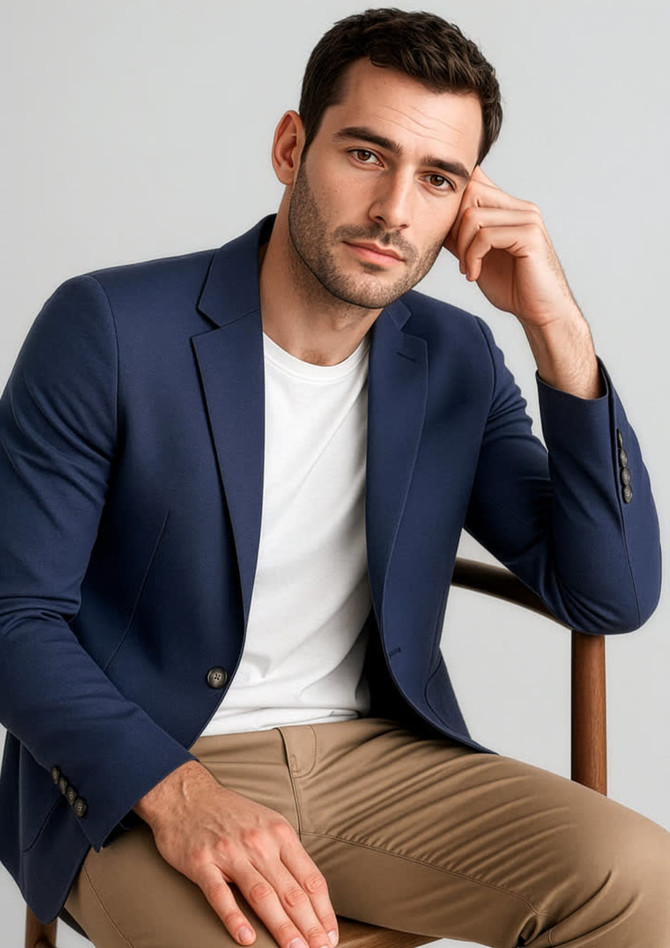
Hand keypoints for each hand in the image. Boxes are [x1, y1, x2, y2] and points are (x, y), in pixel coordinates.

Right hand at [134, 760, 338, 947]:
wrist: (187, 794)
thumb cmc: (230, 812)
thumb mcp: (267, 822)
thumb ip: (286, 854)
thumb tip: (309, 892)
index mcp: (279, 834)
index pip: (310, 878)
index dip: (323, 911)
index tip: (330, 936)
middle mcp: (259, 843)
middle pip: (291, 891)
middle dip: (309, 926)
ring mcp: (230, 853)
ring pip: (262, 896)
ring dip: (281, 926)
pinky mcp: (202, 863)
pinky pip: (220, 895)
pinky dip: (235, 918)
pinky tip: (246, 938)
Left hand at [444, 166, 579, 329]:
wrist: (540, 312)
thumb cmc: (512, 287)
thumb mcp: (477, 256)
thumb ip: (462, 236)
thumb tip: (436, 220)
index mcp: (509, 208)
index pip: (475, 181)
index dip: (453, 205)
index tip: (451, 240)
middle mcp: (520, 207)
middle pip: (470, 191)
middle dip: (454, 226)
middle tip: (460, 257)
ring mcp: (527, 218)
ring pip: (472, 216)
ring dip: (462, 247)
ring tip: (468, 269)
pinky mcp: (529, 235)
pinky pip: (485, 236)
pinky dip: (472, 257)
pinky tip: (475, 275)